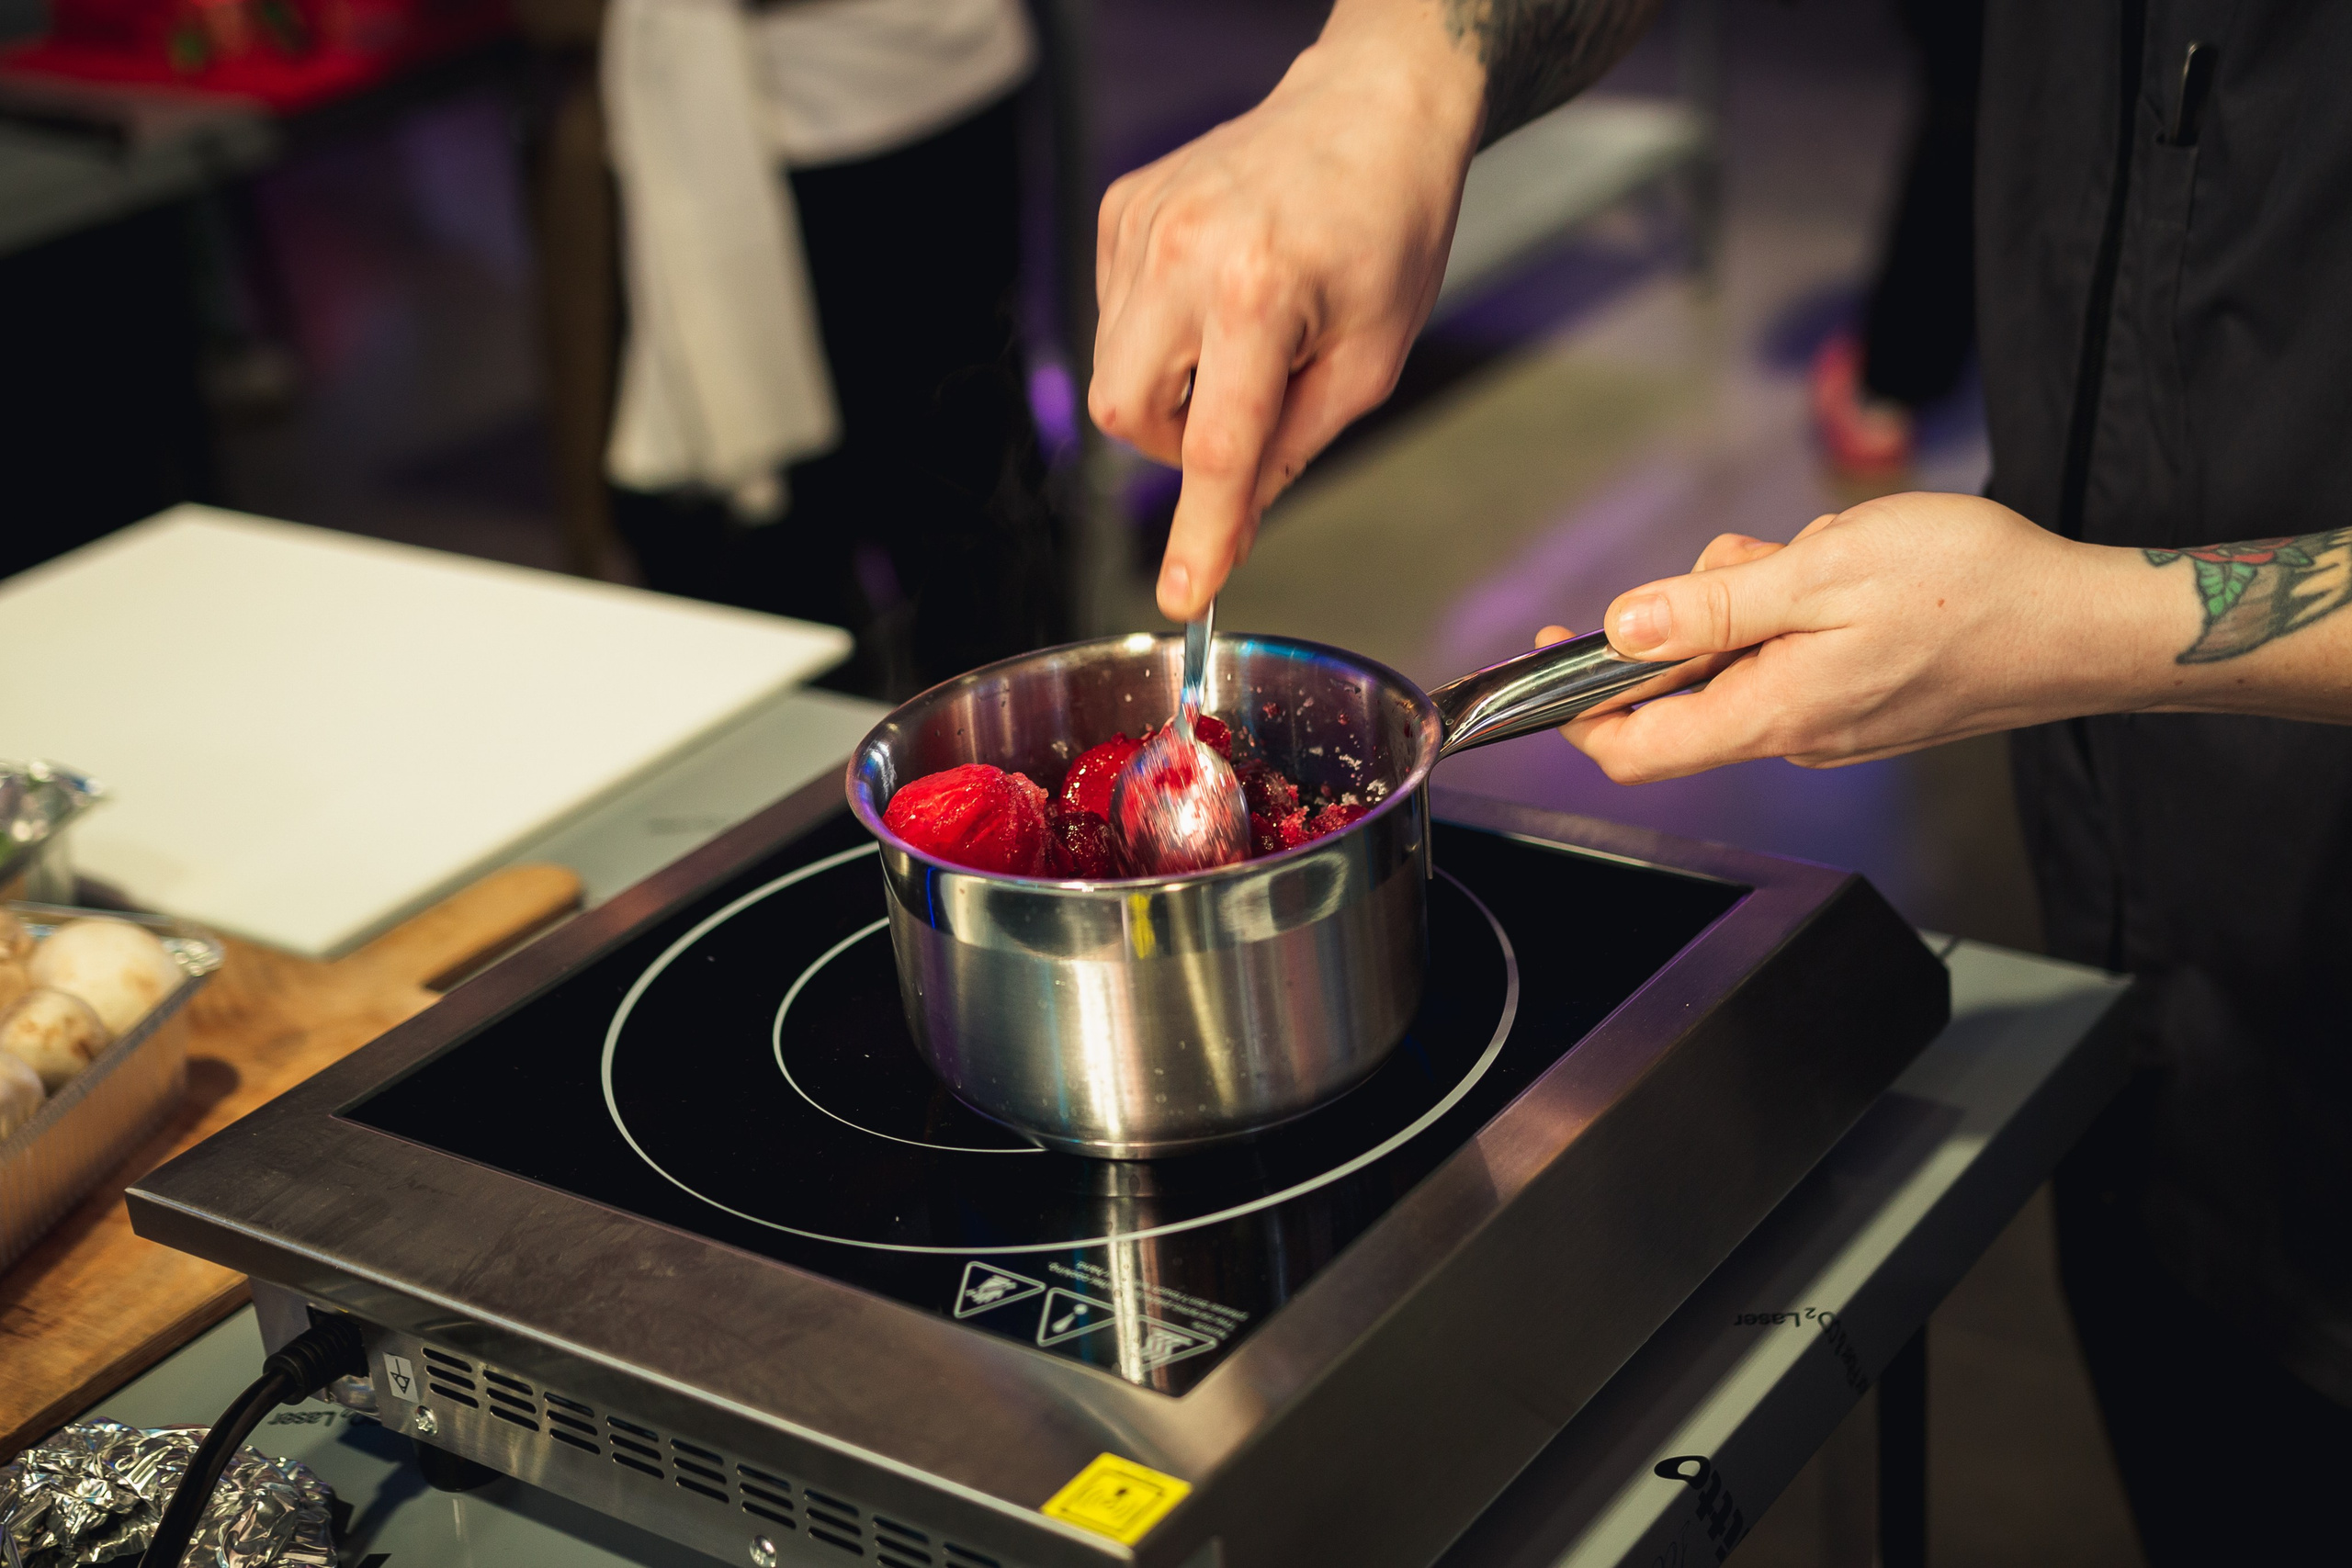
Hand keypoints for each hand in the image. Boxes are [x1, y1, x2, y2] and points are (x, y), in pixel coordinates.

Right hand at [1090, 2, 1485, 619]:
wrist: (1370, 110)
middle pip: (1125, 413)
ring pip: (1111, 369)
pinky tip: (1214, 295)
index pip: (1216, 448)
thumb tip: (1234, 524)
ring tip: (1242, 336)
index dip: (1200, 532)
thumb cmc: (1388, 227)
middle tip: (1243, 409)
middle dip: (1172, 441)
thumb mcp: (1370, 359)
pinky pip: (1113, 314)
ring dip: (1169, 386)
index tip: (1182, 595)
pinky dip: (1158, 332)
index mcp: (1261, 294)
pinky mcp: (1122, 209)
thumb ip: (1294, 447)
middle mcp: (1185, 253)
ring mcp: (1142, 225)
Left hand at [1544, 492, 2171, 781]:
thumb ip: (1711, 608)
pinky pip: (1792, 656)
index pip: (1633, 748)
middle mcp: (1794, 736)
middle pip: (1684, 691)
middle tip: (1753, 556)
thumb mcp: (1821, 573)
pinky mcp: (1862, 703)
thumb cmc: (1973, 590)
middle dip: (1693, 614)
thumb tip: (1620, 629)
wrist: (2088, 623)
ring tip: (1825, 554)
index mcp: (1772, 715)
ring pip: (1741, 661)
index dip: (1576, 705)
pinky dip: (1798, 606)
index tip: (1551, 649)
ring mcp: (1831, 724)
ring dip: (1754, 598)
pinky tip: (1852, 571)